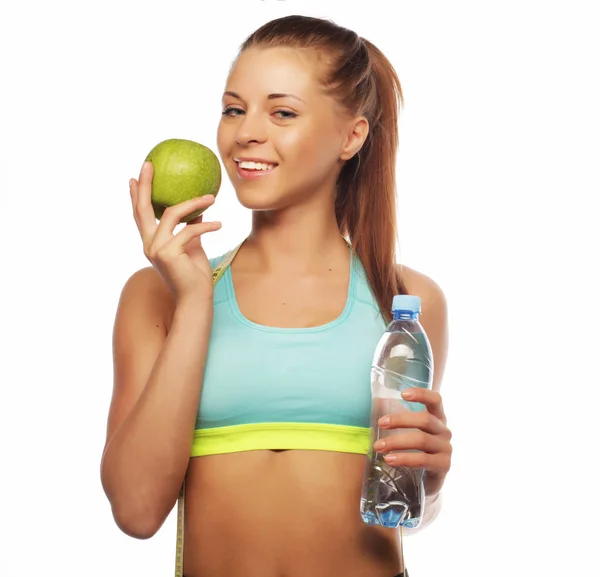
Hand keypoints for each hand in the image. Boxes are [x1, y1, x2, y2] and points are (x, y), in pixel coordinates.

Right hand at [129, 161, 221, 303]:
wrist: (196, 298)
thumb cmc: (195, 274)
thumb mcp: (192, 246)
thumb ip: (190, 227)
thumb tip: (199, 208)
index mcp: (152, 242)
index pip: (140, 215)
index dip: (136, 196)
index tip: (134, 177)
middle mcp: (149, 244)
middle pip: (142, 209)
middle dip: (144, 184)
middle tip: (149, 164)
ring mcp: (156, 249)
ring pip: (171, 214)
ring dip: (194, 203)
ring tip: (212, 198)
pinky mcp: (169, 254)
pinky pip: (190, 230)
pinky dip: (206, 225)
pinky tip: (219, 224)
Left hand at [373, 388, 452, 496]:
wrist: (424, 481)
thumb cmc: (414, 449)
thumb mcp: (406, 430)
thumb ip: (395, 416)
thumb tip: (377, 402)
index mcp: (437, 417)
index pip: (436, 400)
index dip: (422, 394)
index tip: (403, 394)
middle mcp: (444, 431)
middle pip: (425, 420)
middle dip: (400, 420)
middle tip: (380, 423)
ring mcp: (446, 449)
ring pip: (422, 440)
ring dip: (397, 442)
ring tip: (378, 446)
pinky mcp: (443, 466)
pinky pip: (423, 460)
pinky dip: (405, 458)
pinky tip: (389, 459)